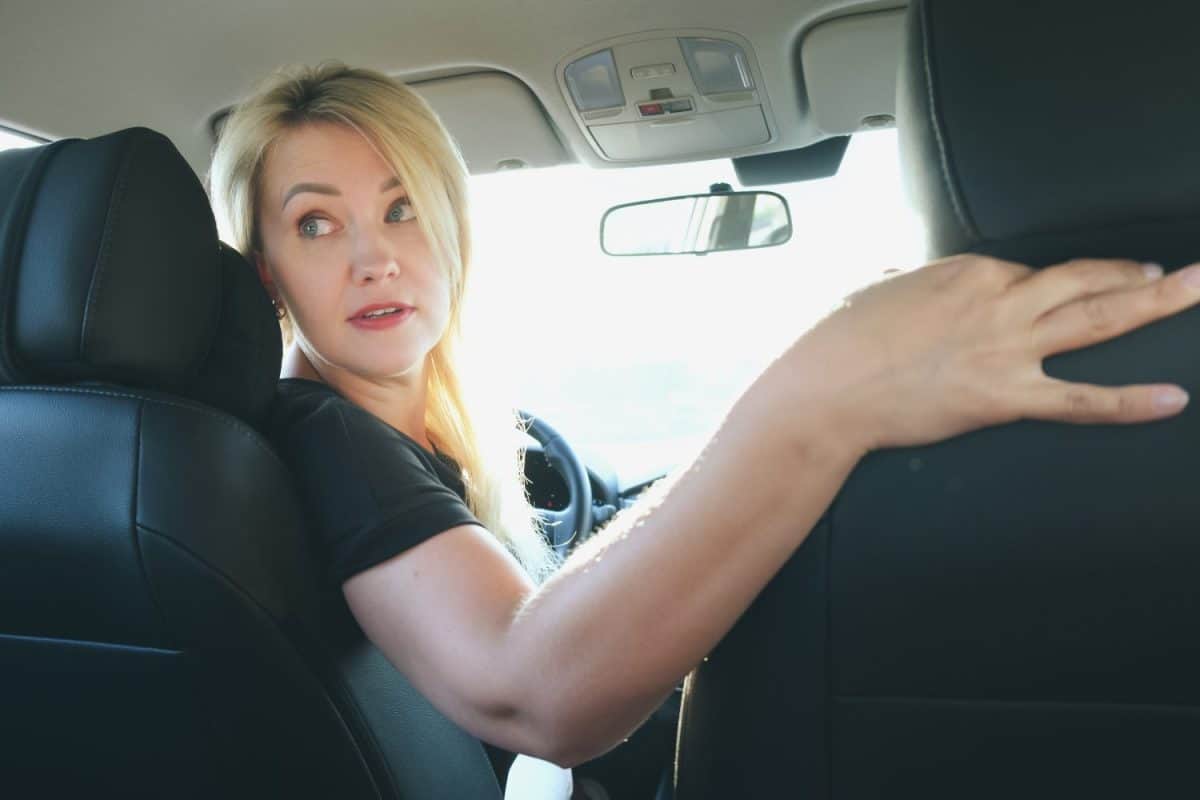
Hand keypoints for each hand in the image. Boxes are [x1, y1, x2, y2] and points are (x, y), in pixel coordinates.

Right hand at [793, 255, 1199, 453]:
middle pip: (1085, 277)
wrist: (827, 388)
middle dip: (1139, 272)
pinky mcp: (1006, 396)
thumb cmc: (840, 340)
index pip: (1034, 272)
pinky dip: (1130, 400)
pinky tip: (1172, 397)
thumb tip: (900, 281)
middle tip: (1179, 269)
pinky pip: (1081, 397)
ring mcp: (1008, 347)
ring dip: (1159, 300)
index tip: (1081, 286)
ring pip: (1100, 317)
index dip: (1060, 283)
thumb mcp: (877, 292)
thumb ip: (907, 285)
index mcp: (969, 271)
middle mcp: (1000, 299)